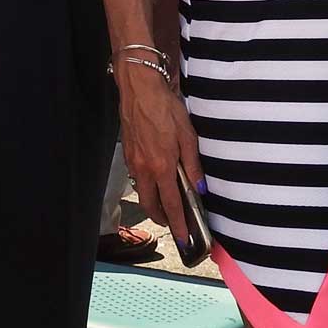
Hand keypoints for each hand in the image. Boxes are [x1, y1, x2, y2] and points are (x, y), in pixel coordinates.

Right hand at [115, 59, 203, 243]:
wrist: (139, 88)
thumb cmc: (165, 108)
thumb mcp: (187, 135)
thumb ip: (193, 164)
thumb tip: (199, 188)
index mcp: (161, 166)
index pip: (171, 204)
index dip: (178, 224)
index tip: (184, 239)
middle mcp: (144, 169)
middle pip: (151, 205)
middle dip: (162, 219)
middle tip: (173, 224)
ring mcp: (133, 162)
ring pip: (142, 192)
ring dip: (153, 203)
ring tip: (166, 204)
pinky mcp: (128, 153)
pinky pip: (137, 178)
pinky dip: (146, 186)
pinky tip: (155, 179)